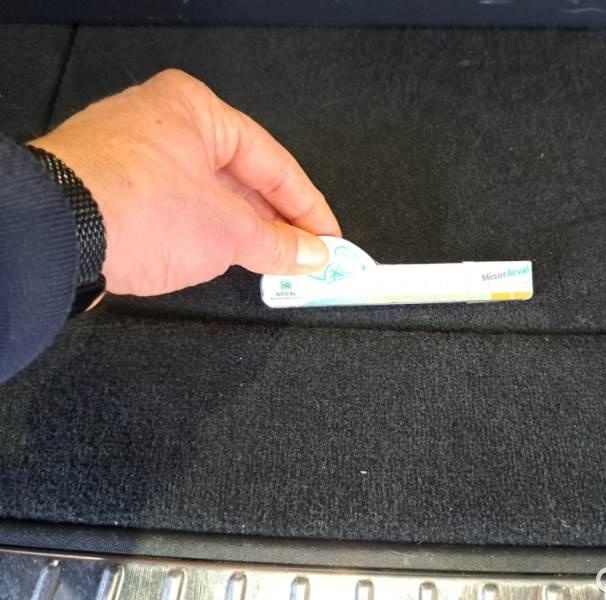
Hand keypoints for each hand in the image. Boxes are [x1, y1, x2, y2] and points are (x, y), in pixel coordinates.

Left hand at [29, 69, 339, 295]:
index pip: (273, 162)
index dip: (308, 206)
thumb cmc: (136, 208)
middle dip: (276, 221)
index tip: (329, 239)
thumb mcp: (226, 230)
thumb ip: (276, 243)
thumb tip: (312, 256)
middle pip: (240, 177)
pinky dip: (205, 232)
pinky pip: (176, 206)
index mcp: (197, 110)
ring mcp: (133, 153)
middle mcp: (163, 121)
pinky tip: (224, 255)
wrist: (51, 236)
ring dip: (242, 230)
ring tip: (273, 262)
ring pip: (207, 193)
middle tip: (306, 256)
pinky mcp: (111, 186)